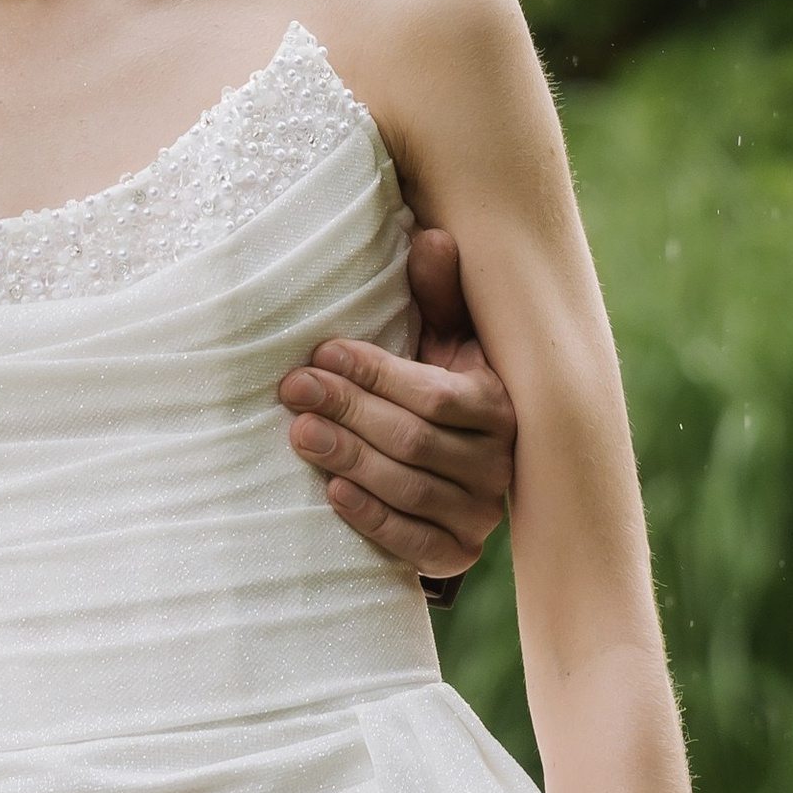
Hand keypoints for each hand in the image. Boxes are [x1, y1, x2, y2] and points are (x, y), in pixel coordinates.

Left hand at [280, 225, 515, 578]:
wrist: (454, 476)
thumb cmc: (440, 390)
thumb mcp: (445, 341)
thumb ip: (440, 295)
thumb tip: (433, 238)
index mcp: (498, 406)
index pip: (434, 394)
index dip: (376, 373)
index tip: (322, 352)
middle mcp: (498, 464)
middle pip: (415, 439)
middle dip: (349, 410)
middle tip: (294, 389)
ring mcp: (480, 515)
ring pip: (409, 488)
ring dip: (349, 458)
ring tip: (298, 432)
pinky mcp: (456, 554)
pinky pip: (414, 543)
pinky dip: (372, 518)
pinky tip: (331, 492)